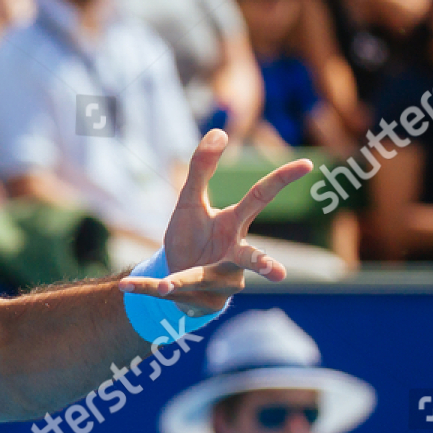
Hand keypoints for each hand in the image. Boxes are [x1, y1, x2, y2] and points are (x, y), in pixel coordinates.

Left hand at [119, 130, 312, 314]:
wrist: (179, 279)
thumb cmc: (194, 236)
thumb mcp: (190, 201)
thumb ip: (201, 168)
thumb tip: (218, 132)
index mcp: (234, 226)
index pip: (260, 198)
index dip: (282, 179)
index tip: (307, 162)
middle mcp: (233, 257)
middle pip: (251, 258)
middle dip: (263, 264)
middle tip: (278, 273)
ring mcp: (217, 282)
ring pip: (201, 280)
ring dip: (182, 281)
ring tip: (167, 285)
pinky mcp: (195, 300)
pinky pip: (165, 292)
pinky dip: (144, 289)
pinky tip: (125, 285)